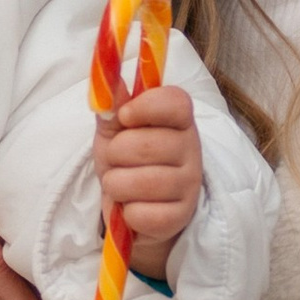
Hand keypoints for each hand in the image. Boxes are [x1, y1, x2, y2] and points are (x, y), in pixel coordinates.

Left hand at [93, 81, 200, 273]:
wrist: (131, 205)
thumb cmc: (126, 160)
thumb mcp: (115, 129)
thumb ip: (113, 105)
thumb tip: (107, 82)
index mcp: (179, 120)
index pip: (175, 102)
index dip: (145, 107)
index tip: (124, 116)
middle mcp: (192, 149)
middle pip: (146, 145)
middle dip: (116, 154)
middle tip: (118, 160)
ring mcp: (190, 184)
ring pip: (141, 182)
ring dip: (117, 185)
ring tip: (121, 185)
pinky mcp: (181, 216)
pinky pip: (143, 214)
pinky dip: (127, 214)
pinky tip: (133, 208)